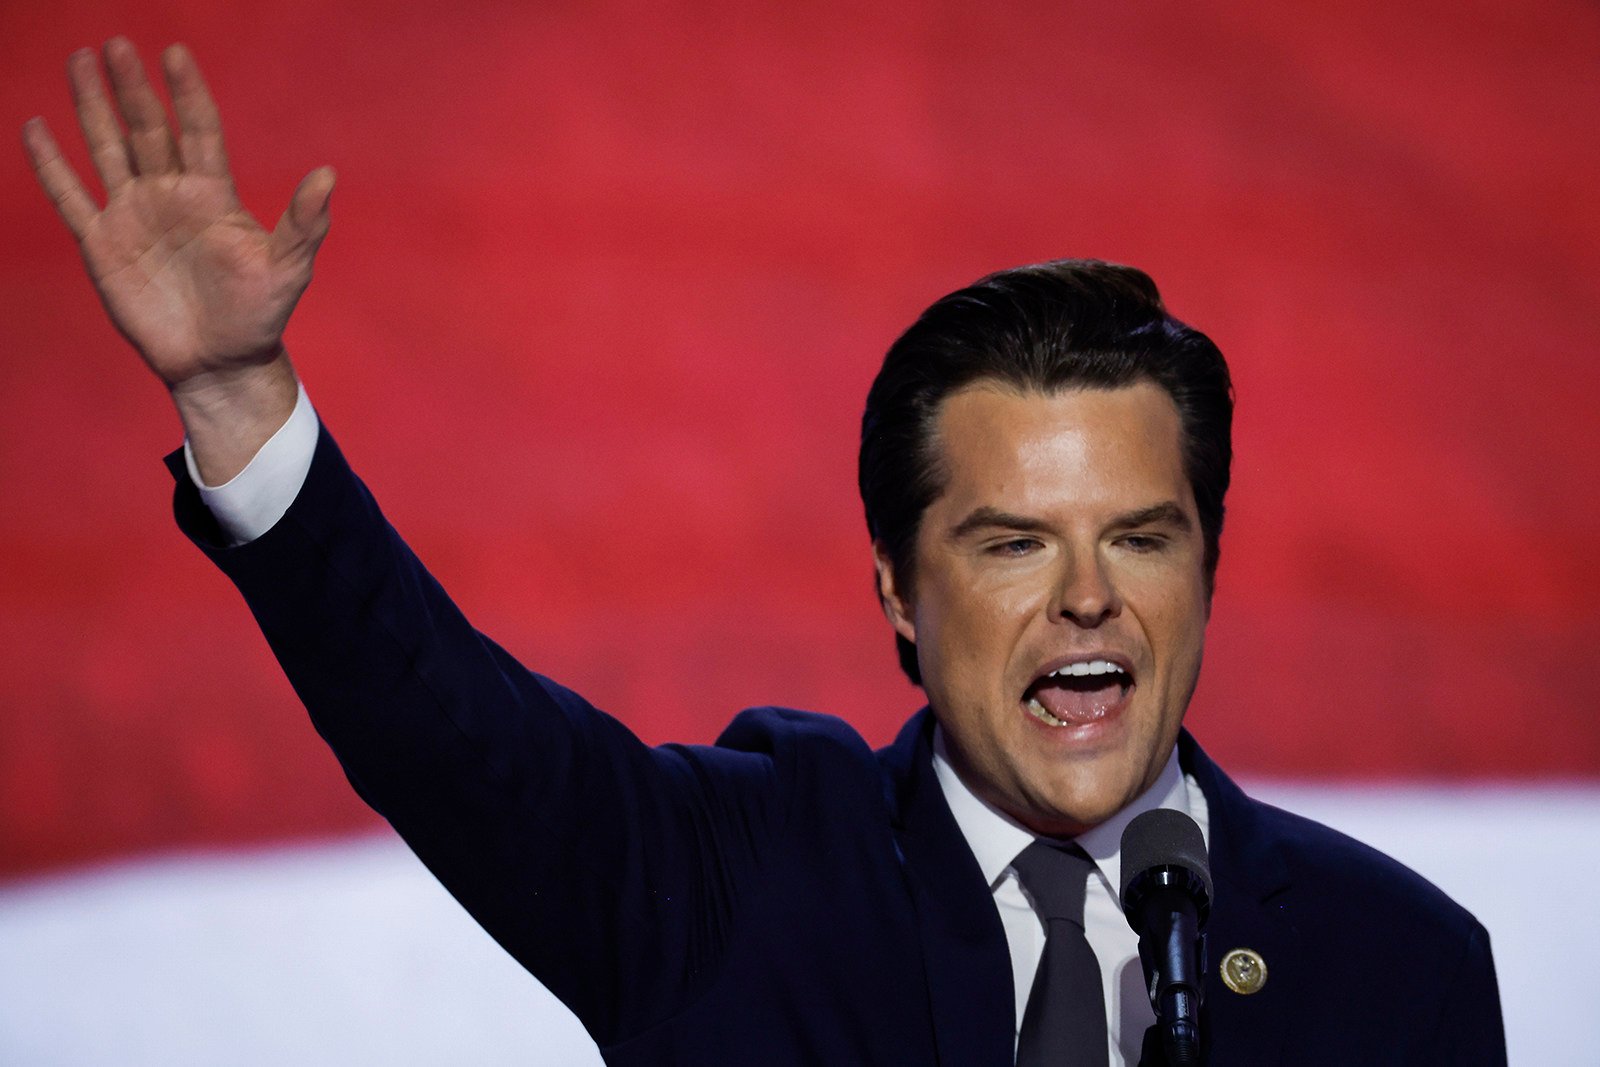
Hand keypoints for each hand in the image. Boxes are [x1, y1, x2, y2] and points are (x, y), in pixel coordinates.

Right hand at [24, 38, 332, 479]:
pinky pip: (71, 198)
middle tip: (116, 44)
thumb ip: (303, 223)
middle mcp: (171, 196)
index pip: (199, 130)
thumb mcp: (288, 270)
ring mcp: (134, 216)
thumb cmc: (259, 316)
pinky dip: (53, 165)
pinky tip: (35, 127)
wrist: (220, 363)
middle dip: (132, 89)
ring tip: (79, 61)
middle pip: (147, 130)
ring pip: (108, 150)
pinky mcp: (102, 245)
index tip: (177, 54)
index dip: (188, 94)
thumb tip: (328, 176)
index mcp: (213, 195)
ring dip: (92, 108)